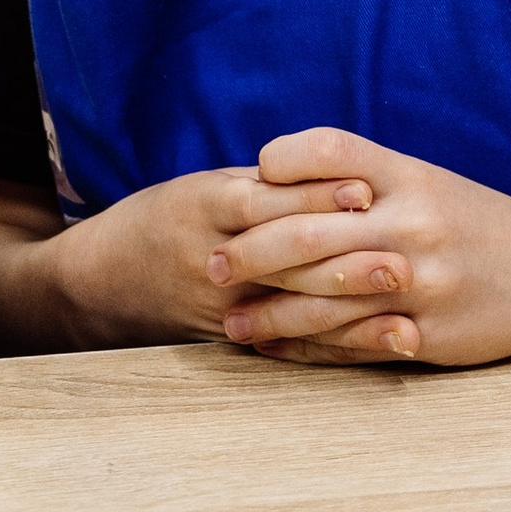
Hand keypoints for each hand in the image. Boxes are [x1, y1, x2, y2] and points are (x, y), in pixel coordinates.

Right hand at [51, 160, 376, 350]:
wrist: (107, 280)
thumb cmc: (168, 219)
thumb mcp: (207, 187)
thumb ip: (268, 185)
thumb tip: (345, 172)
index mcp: (205, 206)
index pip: (265, 200)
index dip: (315, 195)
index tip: (366, 188)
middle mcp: (213, 256)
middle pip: (284, 256)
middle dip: (345, 255)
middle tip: (403, 253)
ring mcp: (223, 303)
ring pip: (292, 303)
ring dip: (351, 299)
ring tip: (401, 293)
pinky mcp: (233, 336)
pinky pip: (291, 339)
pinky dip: (341, 338)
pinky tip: (383, 335)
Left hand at [206, 127, 510, 367]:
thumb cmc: (474, 220)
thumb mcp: (425, 181)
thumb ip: (360, 177)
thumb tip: (272, 176)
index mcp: (410, 176)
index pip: (331, 151)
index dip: (282, 161)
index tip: (246, 179)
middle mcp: (412, 223)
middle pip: (311, 232)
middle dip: (251, 251)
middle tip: (210, 263)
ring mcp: (421, 282)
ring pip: (324, 299)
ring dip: (268, 313)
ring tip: (229, 321)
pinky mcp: (429, 334)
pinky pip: (353, 345)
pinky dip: (307, 349)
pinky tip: (276, 350)